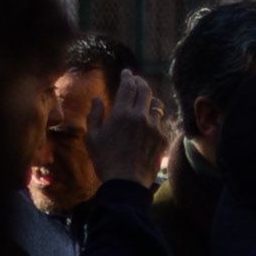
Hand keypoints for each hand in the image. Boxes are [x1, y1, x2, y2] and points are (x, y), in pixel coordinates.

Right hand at [88, 78, 175, 194]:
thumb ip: (94, 116)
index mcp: (122, 113)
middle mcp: (141, 116)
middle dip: (140, 82)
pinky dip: (154, 118)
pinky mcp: (162, 137)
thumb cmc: (105, 160)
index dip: (127, 76)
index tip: (126, 72)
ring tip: (145, 100)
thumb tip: (97, 100)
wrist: (126, 183)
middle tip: (136, 81)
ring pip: (156, 104)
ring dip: (150, 99)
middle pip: (145, 90)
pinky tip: (150, 121)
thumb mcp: (92, 138)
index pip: (128, 86)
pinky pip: (160, 121)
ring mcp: (154, 127)